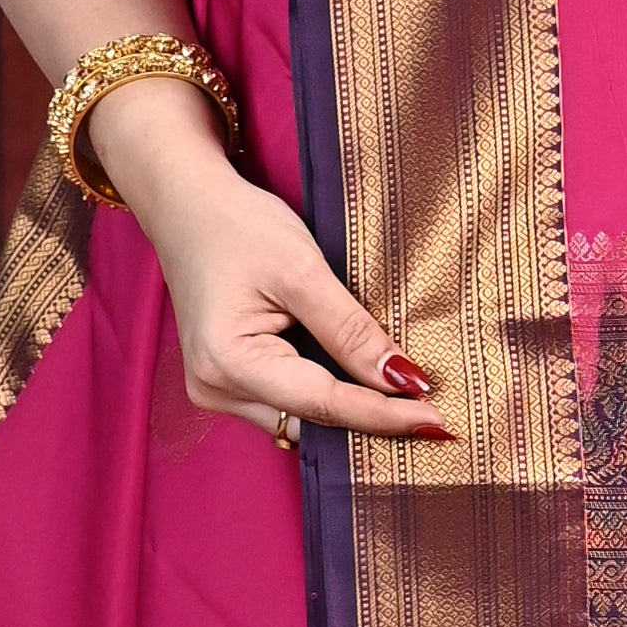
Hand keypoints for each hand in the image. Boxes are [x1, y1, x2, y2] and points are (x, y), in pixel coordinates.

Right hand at [118, 123, 449, 439]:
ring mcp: (217, 391)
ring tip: (408, 403)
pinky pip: (289, 404)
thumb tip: (404, 381)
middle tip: (436, 418)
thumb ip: (351, 331)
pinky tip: (365, 386)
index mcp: (228, 362)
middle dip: (371, 419)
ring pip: (301, 420)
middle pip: (312, 421)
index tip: (438, 421)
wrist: (187, 205)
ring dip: (350, 409)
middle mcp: (215, 389)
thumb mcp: (303, 270)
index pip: (324, 403)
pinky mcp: (227, 382)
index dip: (384, 414)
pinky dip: (327, 396)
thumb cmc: (237, 225)